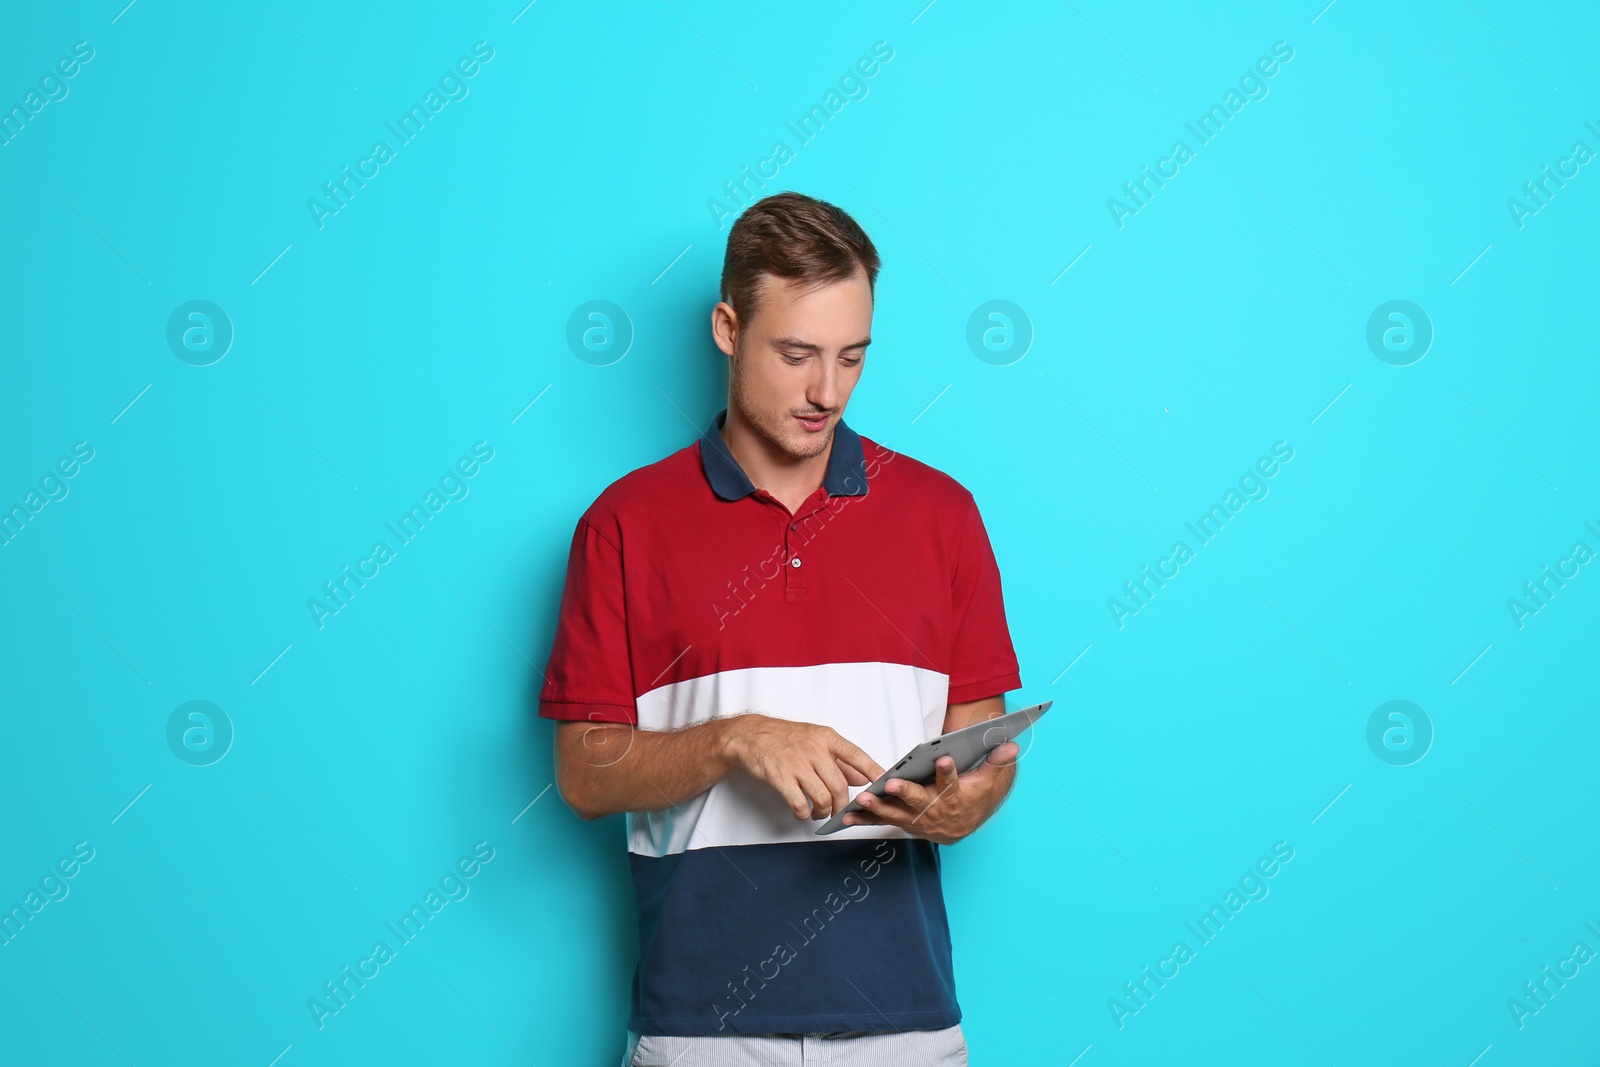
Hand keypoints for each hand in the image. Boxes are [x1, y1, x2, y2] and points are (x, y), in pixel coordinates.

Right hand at [721, 714, 884, 820]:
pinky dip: (803, 813)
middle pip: (840, 785)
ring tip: (818, 813)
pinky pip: (799, 803)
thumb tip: (862, 777)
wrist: (749, 735)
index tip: (883, 783)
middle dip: (841, 804)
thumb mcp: (815, 740)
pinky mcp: (780, 776)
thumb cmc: (783, 737)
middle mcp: (814, 748)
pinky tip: (801, 812)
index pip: (856, 755)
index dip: (872, 770)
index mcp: (826, 738)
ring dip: (823, 811)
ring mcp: (797, 763)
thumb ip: (839, 759)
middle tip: (837, 811)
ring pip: (822, 797)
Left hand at [844, 741, 1018, 844]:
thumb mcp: (989, 778)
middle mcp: (935, 812)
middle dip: (905, 794)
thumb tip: (1011, 745)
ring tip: (861, 800)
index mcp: (956, 798)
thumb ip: (997, 761)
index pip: (953, 784)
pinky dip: (865, 820)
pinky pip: (882, 821)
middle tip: (890, 785)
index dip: (948, 773)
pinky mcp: (903, 822)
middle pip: (920, 802)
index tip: (943, 759)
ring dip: (878, 808)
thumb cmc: (975, 795)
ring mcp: (918, 820)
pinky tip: (846, 815)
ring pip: (897, 814)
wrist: (965, 824)